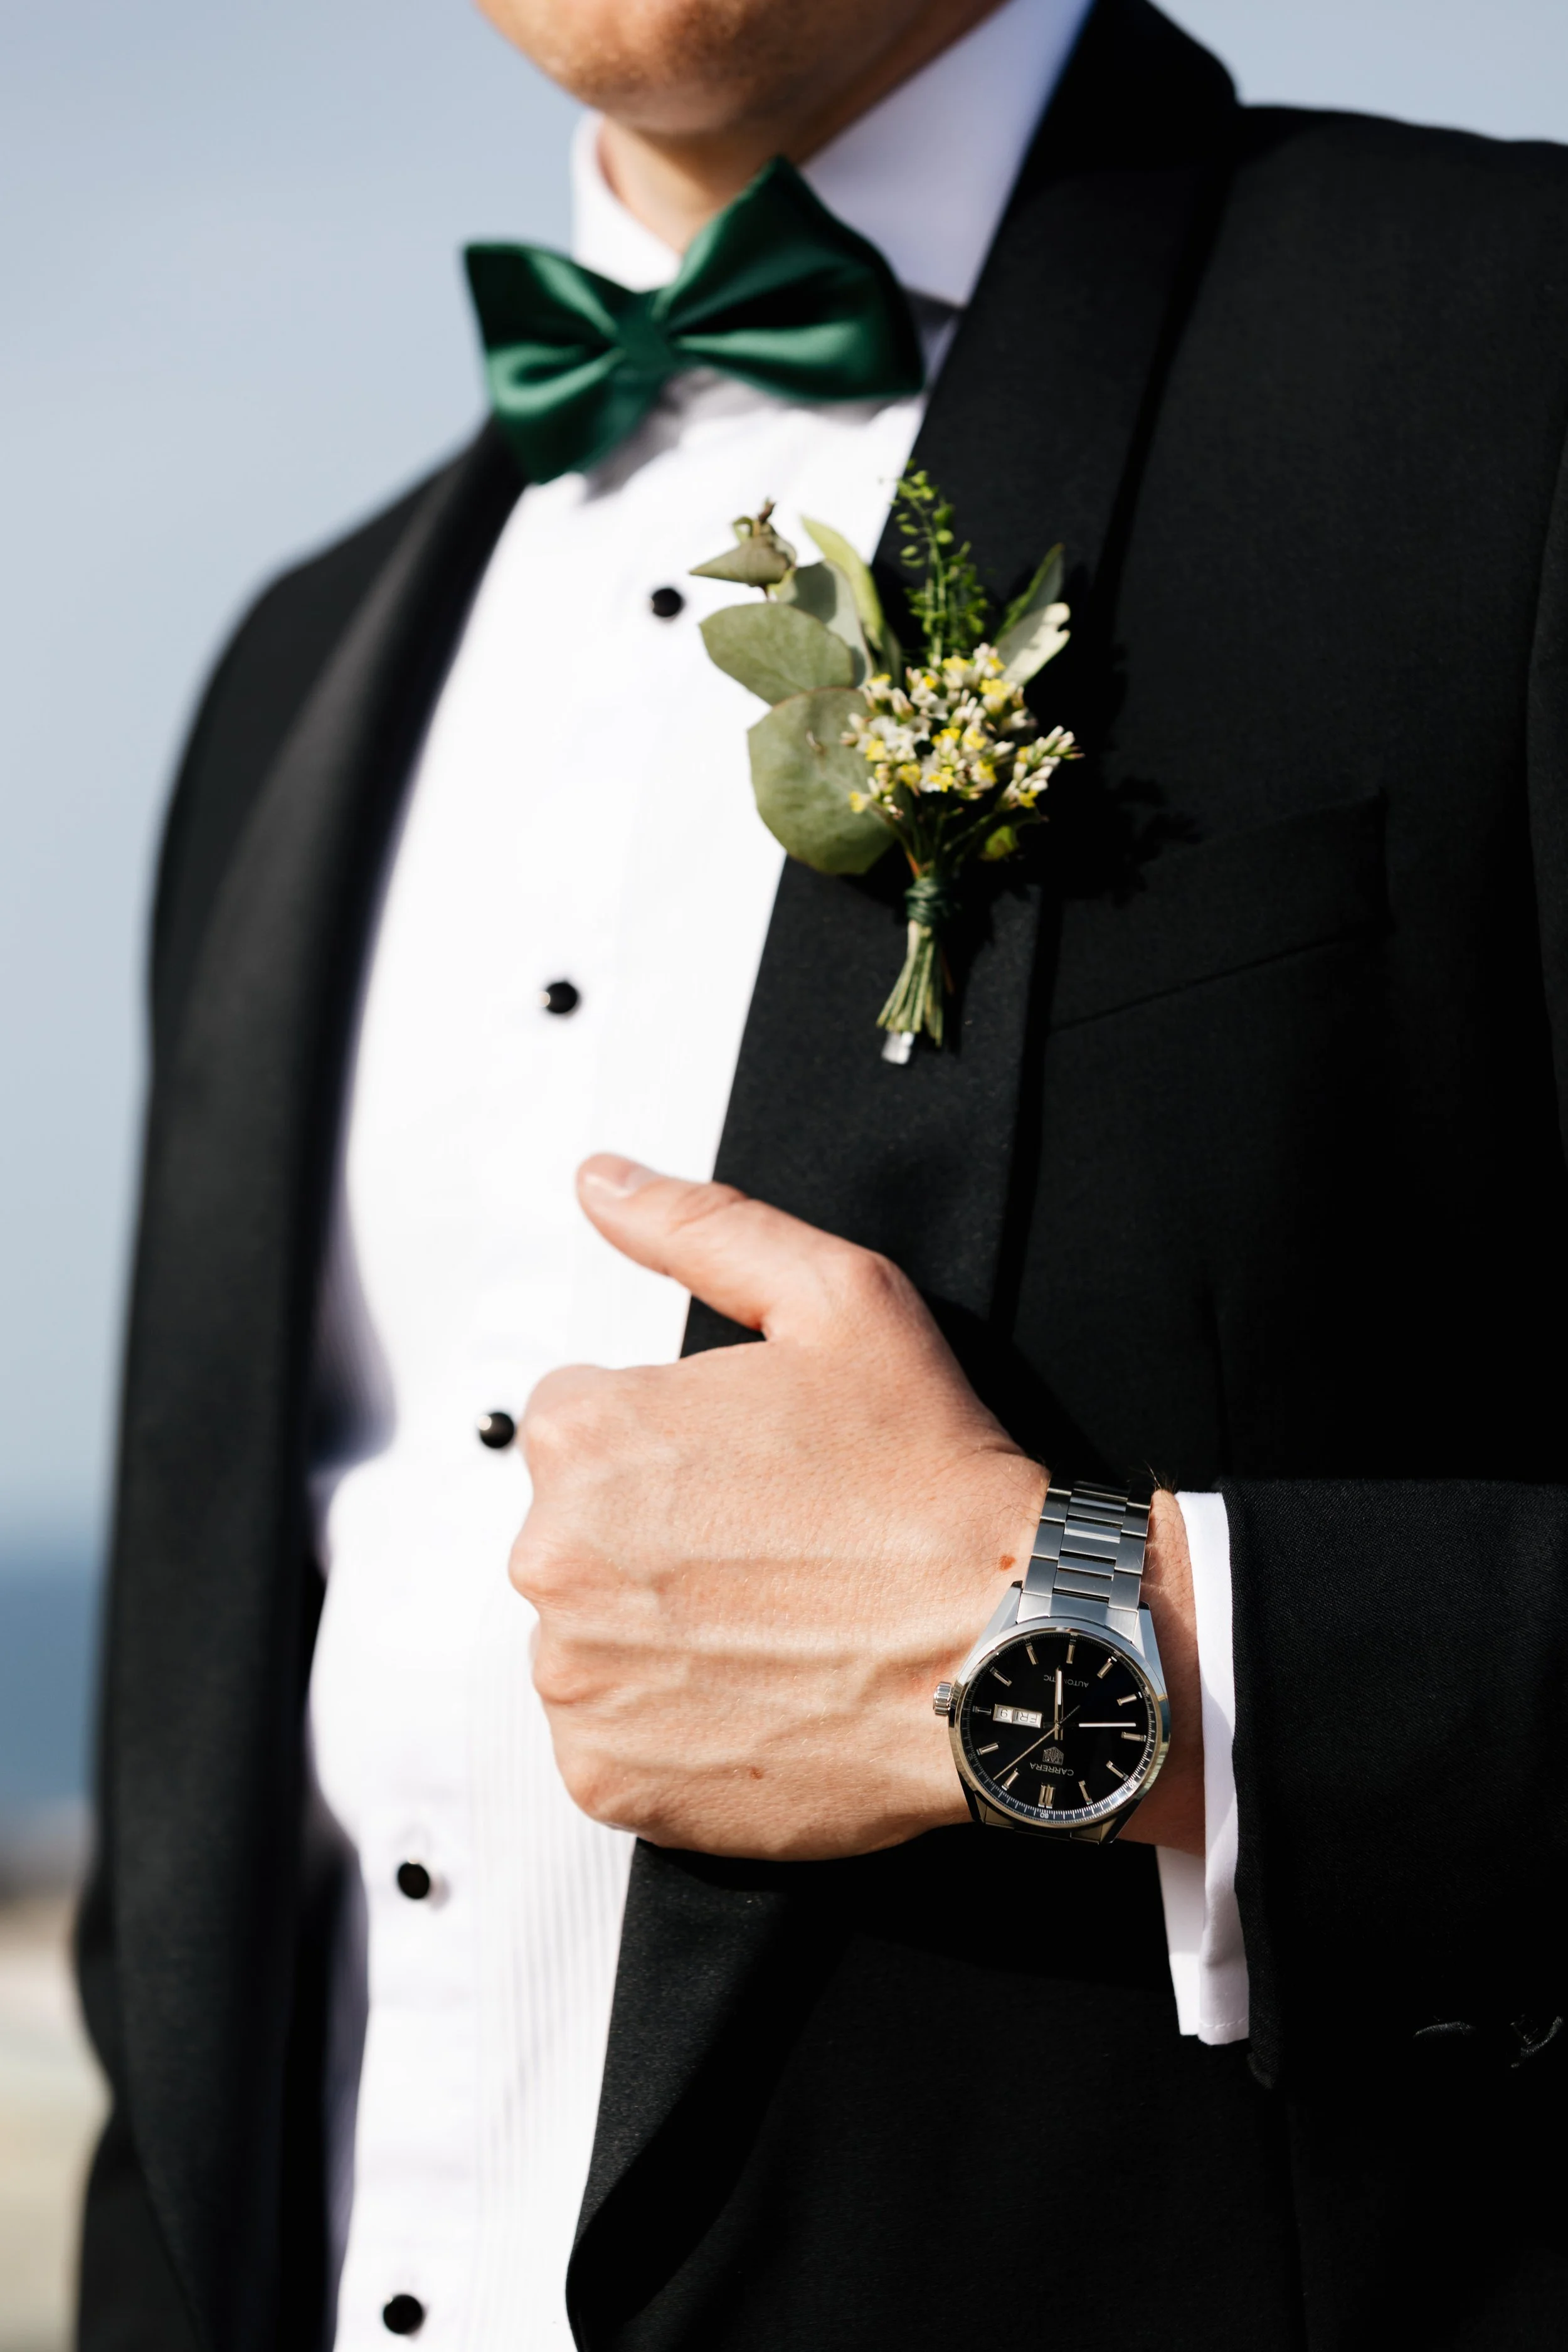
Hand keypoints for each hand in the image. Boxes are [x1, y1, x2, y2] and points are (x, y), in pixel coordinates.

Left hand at [510, 1155, 1043, 1860]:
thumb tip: (603, 1182)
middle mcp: (553, 1555)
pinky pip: (607, 1738)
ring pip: (590, 1634)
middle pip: (579, 1530)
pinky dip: (667, 1727)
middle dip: (659, 1535)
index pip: (583, 1425)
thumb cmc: (931, 1482)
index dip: (678, 1443)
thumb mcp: (838, 1300)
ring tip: (773, 1625)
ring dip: (658, 1631)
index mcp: (587, 1432)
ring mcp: (576, 1677)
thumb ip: (700, 1227)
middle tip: (776, 1551)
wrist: (1007, 1648)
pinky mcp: (606, 1775)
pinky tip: (755, 1694)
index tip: (756, 1475)